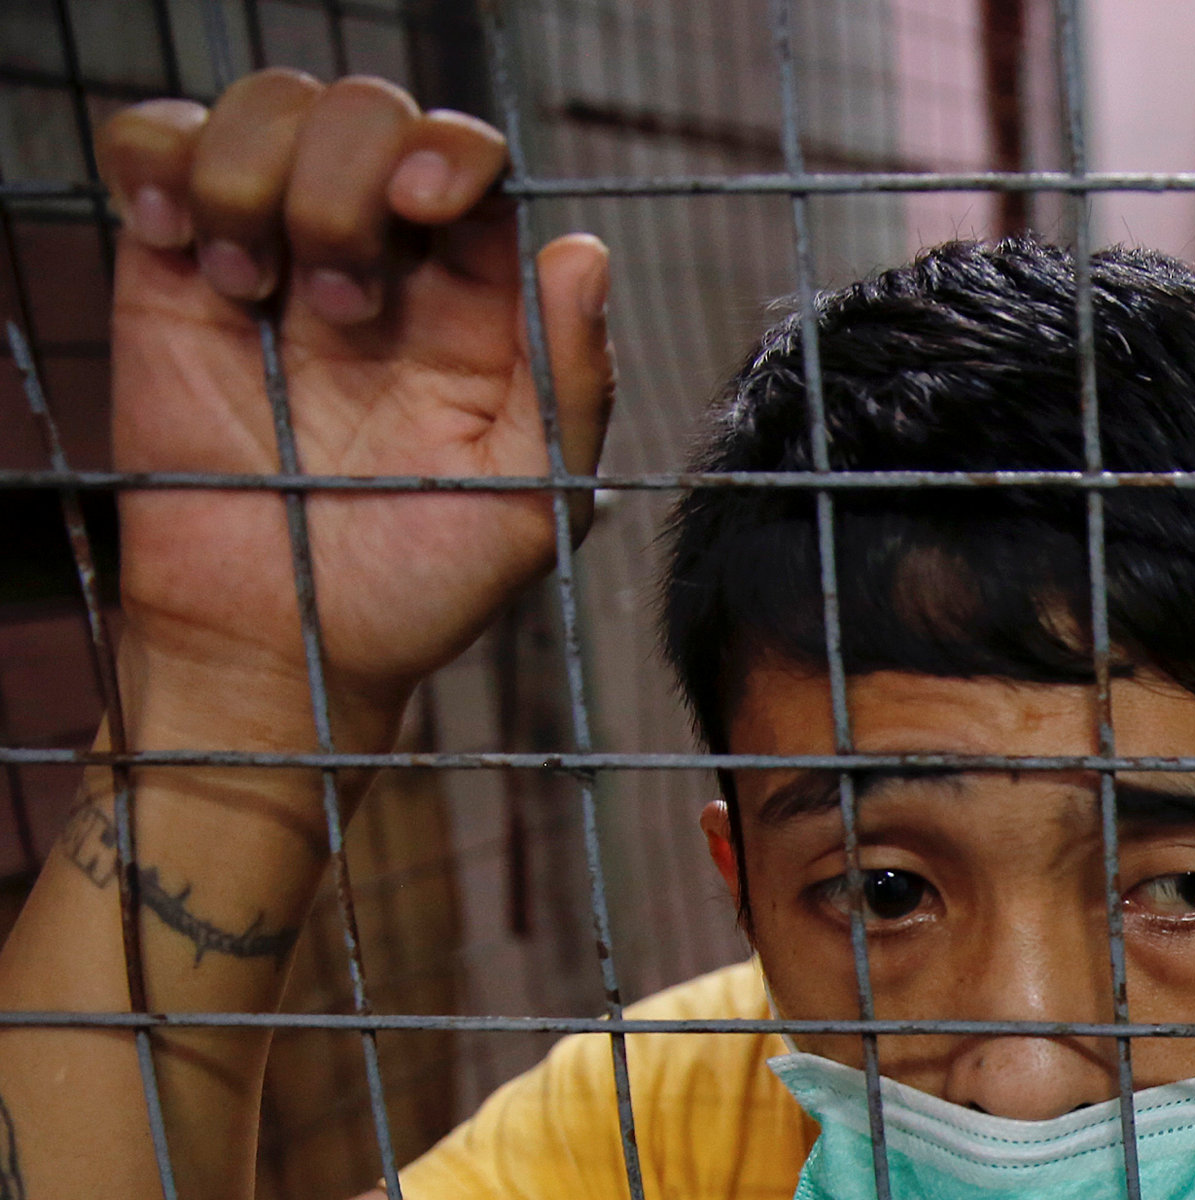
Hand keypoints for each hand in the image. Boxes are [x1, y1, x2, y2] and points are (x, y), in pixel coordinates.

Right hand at [95, 73, 612, 743]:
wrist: (284, 642)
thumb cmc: (420, 586)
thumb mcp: (532, 501)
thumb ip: (571, 380)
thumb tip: (582, 250)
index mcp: (471, 299)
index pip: (468, 160)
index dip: (448, 151)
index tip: (425, 205)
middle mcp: (378, 258)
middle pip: (367, 112)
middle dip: (350, 174)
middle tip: (341, 305)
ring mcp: (273, 253)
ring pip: (267, 107)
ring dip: (259, 174)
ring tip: (253, 292)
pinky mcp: (170, 266)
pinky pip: (157, 142)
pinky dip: (163, 160)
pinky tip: (183, 244)